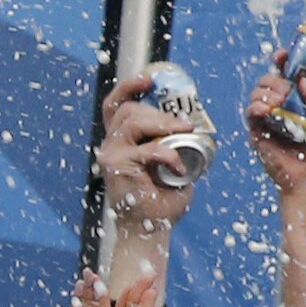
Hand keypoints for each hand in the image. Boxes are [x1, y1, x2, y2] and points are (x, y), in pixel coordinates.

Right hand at [94, 84, 197, 231]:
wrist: (150, 228)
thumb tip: (194, 125)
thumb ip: (173, 143)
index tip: (148, 79)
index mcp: (122, 140)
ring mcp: (111, 155)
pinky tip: (177, 167)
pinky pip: (146, 150)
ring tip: (184, 135)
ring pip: (133, 121)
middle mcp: (112, 144)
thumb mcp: (171, 163)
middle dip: (160, 112)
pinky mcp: (117, 167)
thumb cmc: (161, 198)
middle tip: (185, 125)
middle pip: (129, 109)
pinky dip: (167, 154)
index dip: (129, 86)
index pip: (116, 105)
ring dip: (163, 125)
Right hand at [246, 63, 305, 198]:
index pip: (288, 74)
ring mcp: (270, 118)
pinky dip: (256, 106)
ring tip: (279, 104)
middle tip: (286, 92)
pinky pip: (251, 112)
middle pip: (270, 79)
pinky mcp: (259, 131)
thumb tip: (302, 80)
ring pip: (258, 92)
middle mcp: (284, 106)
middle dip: (275, 80)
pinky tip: (266, 110)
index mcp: (302, 99)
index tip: (282, 55)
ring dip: (266, 92)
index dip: (283, 61)